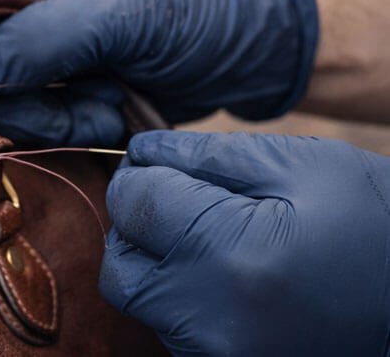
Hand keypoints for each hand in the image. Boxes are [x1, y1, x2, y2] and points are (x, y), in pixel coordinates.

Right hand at [0, 0, 317, 145]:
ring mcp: (22, 38)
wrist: (234, 56)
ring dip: (32, 110)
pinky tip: (104, 114)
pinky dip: (52, 126)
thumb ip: (45, 36)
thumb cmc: (190, 7)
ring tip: (97, 105)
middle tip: (42, 93)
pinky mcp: (37, 82)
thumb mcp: (125, 11)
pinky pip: (9, 115)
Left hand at [100, 131, 389, 354]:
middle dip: (135, 225)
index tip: (158, 163)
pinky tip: (224, 275)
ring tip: (209, 239)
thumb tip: (142, 150)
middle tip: (174, 201)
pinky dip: (180, 297)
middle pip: (121, 264)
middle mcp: (212, 319)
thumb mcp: (302, 166)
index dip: (141, 174)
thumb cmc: (375, 222)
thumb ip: (207, 155)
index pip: (136, 205)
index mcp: (232, 256)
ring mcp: (218, 354)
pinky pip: (171, 328)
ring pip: (140, 301)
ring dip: (155, 262)